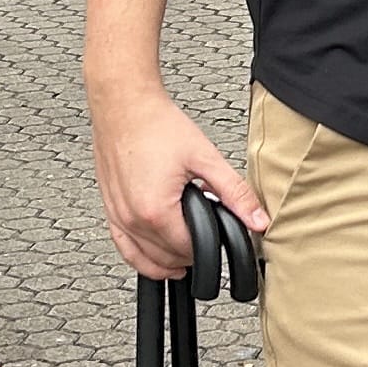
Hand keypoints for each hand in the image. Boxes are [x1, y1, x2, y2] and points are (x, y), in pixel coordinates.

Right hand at [90, 84, 265, 276]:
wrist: (124, 105)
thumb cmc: (157, 125)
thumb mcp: (206, 158)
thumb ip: (235, 193)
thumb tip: (258, 220)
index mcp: (155, 211)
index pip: (189, 250)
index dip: (209, 245)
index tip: (219, 232)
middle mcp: (131, 219)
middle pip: (166, 258)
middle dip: (190, 252)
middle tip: (207, 233)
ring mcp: (117, 215)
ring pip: (143, 259)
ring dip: (166, 261)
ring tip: (188, 253)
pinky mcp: (109, 208)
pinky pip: (122, 246)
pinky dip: (140, 256)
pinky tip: (154, 254)